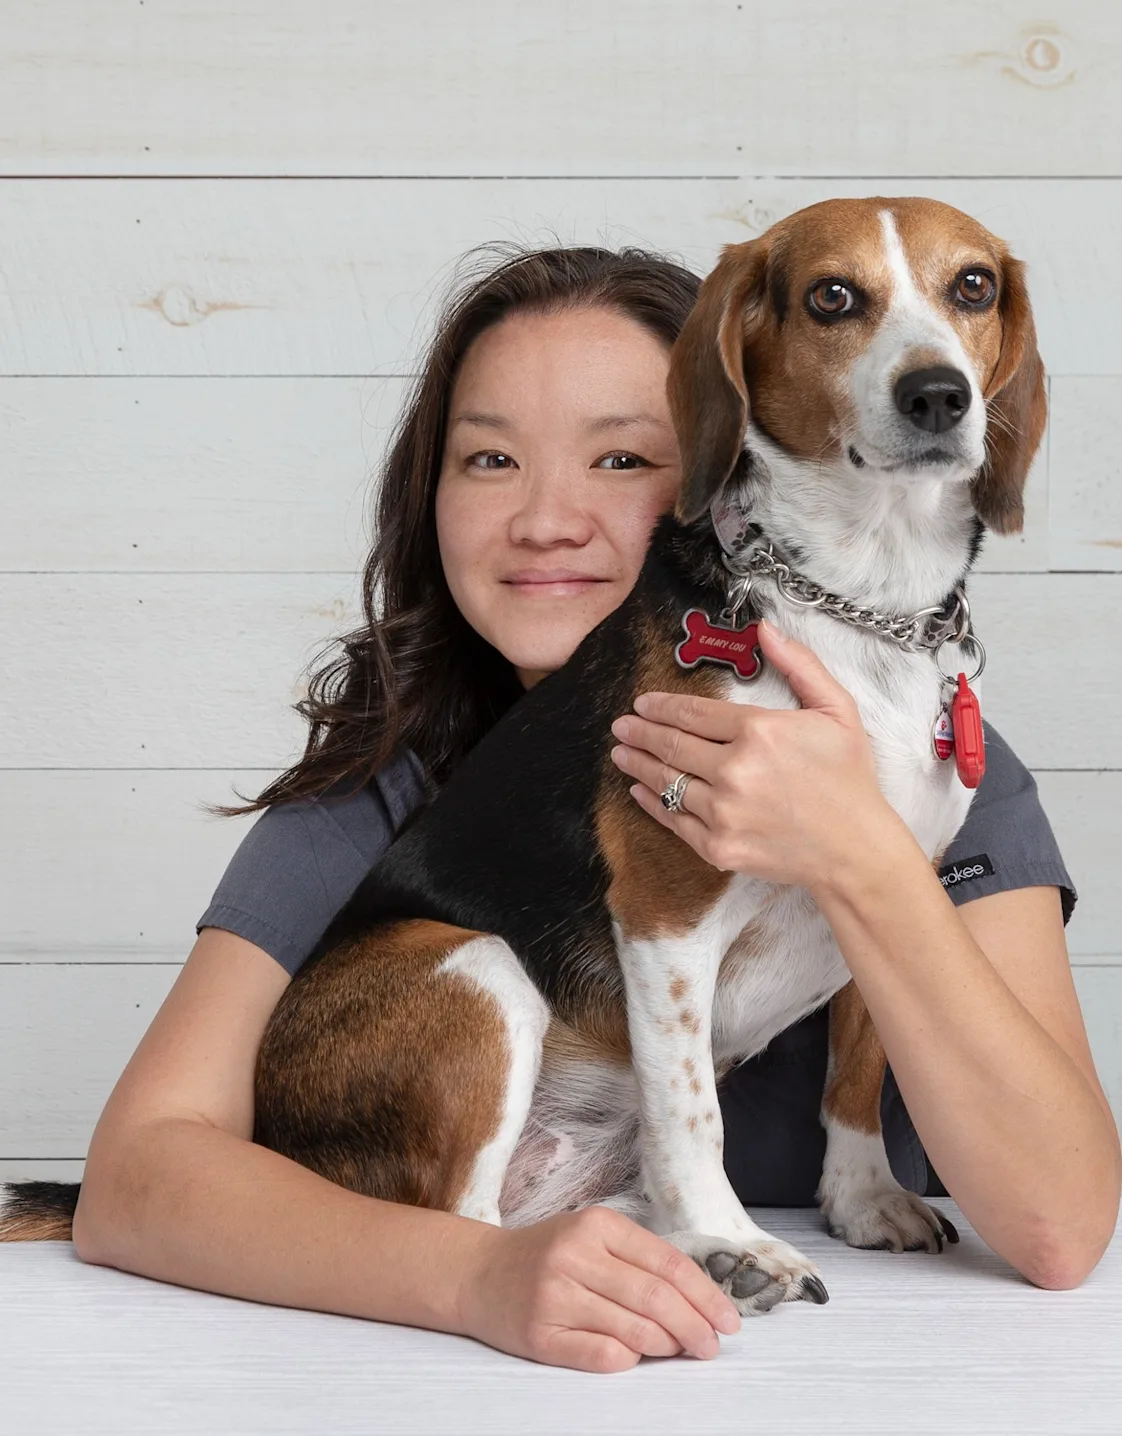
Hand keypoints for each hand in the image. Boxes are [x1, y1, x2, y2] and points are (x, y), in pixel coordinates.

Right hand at [453, 1206, 740, 1371]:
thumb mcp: (591, 1238)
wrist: (477, 1273)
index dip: (705, 1294)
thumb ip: (638, 1261)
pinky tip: (637, 1358)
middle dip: (695, 1327)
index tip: (728, 1319)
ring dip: (667, 1346)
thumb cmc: (546, 1256)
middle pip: (655, 1298)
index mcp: (595, 1224)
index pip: (666, 1262)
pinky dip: (629, 1360)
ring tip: (680, 1351)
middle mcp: (574, 1255)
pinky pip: (601, 1355)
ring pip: (634, 1330)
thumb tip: (698, 1302)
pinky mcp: (539, 1335)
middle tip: (711, 1346)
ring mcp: (555, 1295)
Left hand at [608, 618, 899, 892]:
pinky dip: (652, 803)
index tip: (643, 703)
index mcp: (759, 731)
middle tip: (621, 725)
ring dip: (637, 764)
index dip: (662, 706)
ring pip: (666, 781)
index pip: (694, 712)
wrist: (856, 850)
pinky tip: (639, 791)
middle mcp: (734, 770)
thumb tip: (765, 629)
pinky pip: (674, 820)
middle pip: (672, 745)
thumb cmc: (849, 779)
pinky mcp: (718, 846)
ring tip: (620, 753)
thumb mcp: (837, 710)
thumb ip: (800, 665)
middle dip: (640, 732)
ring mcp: (723, 811)